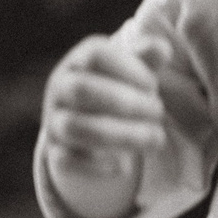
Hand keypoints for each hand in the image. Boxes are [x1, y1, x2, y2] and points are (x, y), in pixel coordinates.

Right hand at [41, 35, 168, 217]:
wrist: (84, 122)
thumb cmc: (116, 87)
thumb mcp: (132, 68)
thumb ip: (146, 57)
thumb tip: (163, 50)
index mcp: (79, 61)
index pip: (96, 55)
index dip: (129, 68)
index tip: (153, 84)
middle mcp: (60, 87)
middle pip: (82, 89)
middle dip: (125, 102)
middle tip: (159, 112)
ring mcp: (54, 120)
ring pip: (74, 126)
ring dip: (119, 135)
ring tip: (156, 140)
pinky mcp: (54, 151)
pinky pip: (65, 159)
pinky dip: (94, 166)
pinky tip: (124, 167)